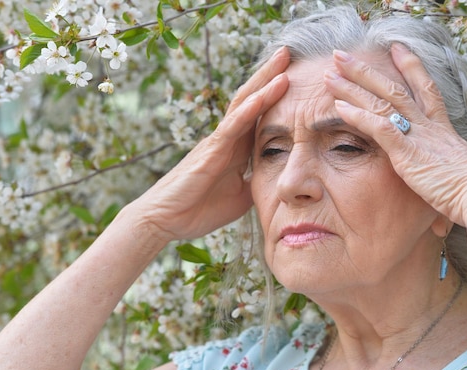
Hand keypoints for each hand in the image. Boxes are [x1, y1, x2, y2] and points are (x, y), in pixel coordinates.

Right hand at [133, 47, 289, 241]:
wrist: (166, 220)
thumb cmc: (198, 208)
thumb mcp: (241, 196)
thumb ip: (258, 181)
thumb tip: (280, 176)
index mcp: (237, 149)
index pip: (261, 115)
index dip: (278, 96)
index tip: (300, 78)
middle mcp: (228, 139)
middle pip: (252, 100)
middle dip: (271, 76)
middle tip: (291, 52)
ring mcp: (217, 143)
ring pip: (243, 105)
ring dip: (264, 83)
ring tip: (283, 60)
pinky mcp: (208, 153)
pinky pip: (230, 128)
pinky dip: (248, 111)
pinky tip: (263, 96)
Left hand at [323, 43, 466, 225]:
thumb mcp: (456, 174)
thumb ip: (443, 172)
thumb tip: (441, 195)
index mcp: (442, 128)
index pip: (425, 88)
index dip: (410, 66)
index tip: (396, 48)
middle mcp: (428, 125)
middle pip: (393, 88)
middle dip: (365, 70)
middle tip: (343, 55)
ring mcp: (416, 135)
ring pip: (380, 102)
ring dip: (352, 87)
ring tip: (330, 74)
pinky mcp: (406, 151)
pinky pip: (378, 127)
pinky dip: (358, 116)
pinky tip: (338, 108)